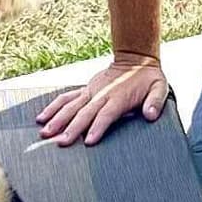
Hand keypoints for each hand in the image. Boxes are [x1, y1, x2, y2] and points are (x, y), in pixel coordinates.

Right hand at [35, 53, 168, 147]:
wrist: (135, 58)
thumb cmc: (148, 78)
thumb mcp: (160, 88)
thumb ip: (155, 102)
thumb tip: (149, 115)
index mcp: (118, 98)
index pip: (106, 115)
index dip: (97, 127)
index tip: (88, 141)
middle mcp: (101, 95)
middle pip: (84, 113)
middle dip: (71, 128)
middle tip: (60, 142)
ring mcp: (91, 91)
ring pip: (71, 106)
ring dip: (57, 118)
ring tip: (45, 132)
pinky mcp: (85, 89)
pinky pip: (66, 98)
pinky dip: (53, 106)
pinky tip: (42, 117)